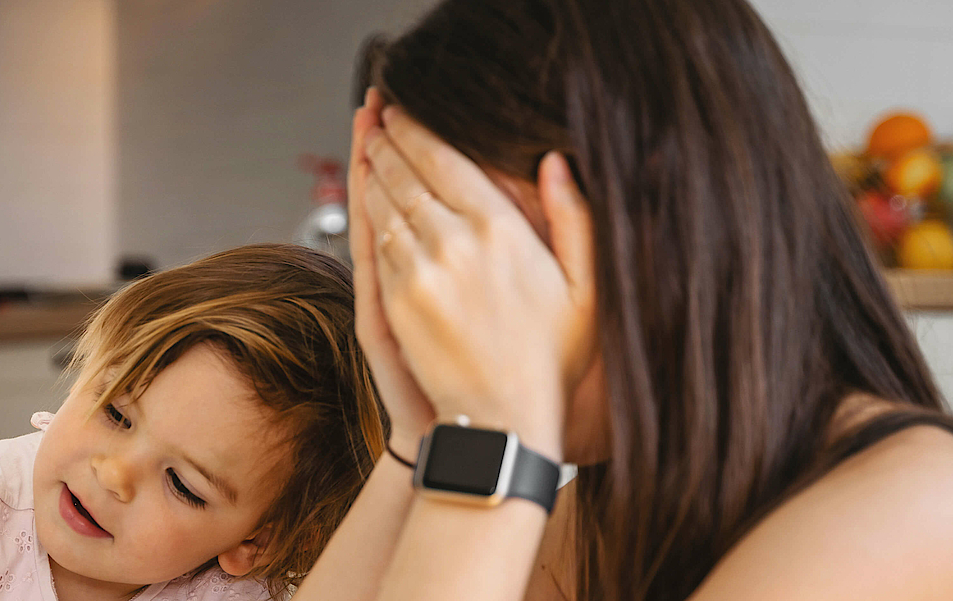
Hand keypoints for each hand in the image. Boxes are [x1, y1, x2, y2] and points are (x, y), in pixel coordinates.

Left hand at [358, 106, 595, 457]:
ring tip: (369, 148)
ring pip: (384, 206)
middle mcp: (454, 243)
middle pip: (407, 176)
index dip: (419, 131)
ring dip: (373, 173)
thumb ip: (574, 218)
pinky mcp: (393, 302)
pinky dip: (367, 215)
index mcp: (501, 231)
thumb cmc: (551, 359)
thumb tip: (555, 161)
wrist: (502, 421)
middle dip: (389, 143)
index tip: (403, 112)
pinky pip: (375, 245)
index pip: (446, 161)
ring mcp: (418, 272)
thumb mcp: (585, 289)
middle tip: (378, 119)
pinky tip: (367, 200)